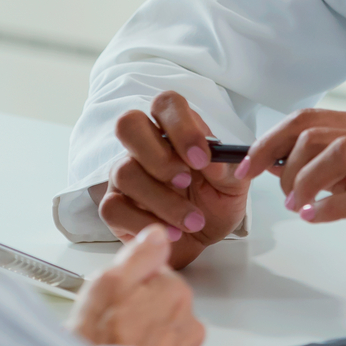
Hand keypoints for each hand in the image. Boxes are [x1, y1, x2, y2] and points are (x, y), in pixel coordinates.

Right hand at [67, 225, 208, 345]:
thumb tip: (158, 234)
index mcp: (173, 290)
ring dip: (155, 341)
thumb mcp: (107, 285)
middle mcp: (189, 319)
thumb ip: (139, 255)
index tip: (116, 303)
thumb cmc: (101, 345)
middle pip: (166, 305)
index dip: (133, 288)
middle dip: (144, 314)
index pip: (158, 277)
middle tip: (115, 330)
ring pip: (173, 335)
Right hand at [98, 92, 250, 269]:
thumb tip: (213, 160)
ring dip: (164, 201)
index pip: (166, 104)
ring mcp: (124, 175)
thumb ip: (227, 170)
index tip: (202, 158)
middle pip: (128, 123)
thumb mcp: (233, 187)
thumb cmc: (214, 205)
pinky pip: (112, 207)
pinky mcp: (114, 206)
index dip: (181, 126)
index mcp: (174, 132)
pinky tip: (171, 233)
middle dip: (159, 155)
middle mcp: (144, 147)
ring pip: (124, 171)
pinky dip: (145, 223)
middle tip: (186, 181)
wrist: (202, 242)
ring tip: (192, 221)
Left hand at [240, 108, 345, 279]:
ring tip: (299, 206)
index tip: (245, 168)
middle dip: (280, 161)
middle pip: (315, 130)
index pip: (309, 119)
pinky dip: (330, 206)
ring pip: (337, 151)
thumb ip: (337, 174)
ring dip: (305, 180)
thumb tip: (286, 173)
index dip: (269, 141)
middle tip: (277, 194)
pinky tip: (319, 218)